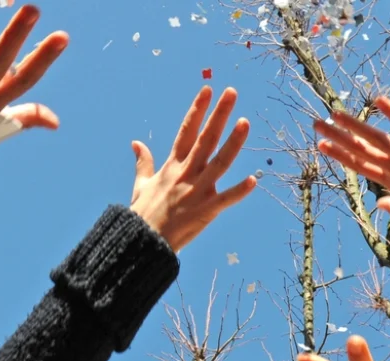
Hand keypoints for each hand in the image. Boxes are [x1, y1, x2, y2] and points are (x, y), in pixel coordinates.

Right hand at [130, 87, 255, 251]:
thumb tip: (136, 143)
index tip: (208, 89)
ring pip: (219, 162)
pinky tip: (254, 180)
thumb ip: (143, 163)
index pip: (186, 131)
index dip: (198, 109)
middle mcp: (186, 174)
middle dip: (218, 115)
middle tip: (232, 92)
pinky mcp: (205, 211)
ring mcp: (197, 191)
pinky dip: (239, 191)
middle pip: (205, 139)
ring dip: (233, 143)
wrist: (143, 242)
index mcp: (172, 166)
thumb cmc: (143, 215)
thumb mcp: (141, 185)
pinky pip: (225, 199)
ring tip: (245, 122)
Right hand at [314, 97, 389, 254]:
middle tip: (317, 124)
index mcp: (388, 181)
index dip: (339, 154)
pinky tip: (379, 100)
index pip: (358, 164)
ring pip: (376, 138)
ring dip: (354, 125)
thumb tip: (380, 205)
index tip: (322, 145)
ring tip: (335, 113)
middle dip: (337, 136)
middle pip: (359, 149)